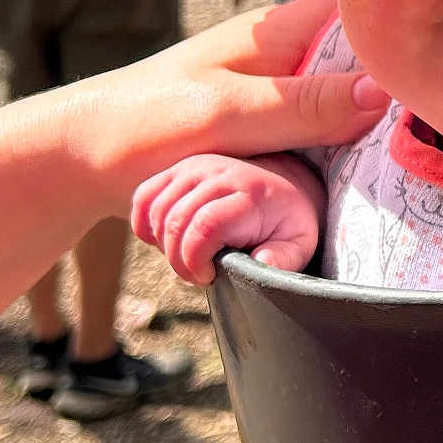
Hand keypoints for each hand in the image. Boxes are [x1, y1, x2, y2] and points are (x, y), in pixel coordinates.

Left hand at [83, 0, 388, 215]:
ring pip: (354, 84)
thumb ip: (304, 105)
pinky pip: (333, 118)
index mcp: (279, 29)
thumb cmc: (142, 125)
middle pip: (367, 44)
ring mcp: (283, 86)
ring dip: (385, 104)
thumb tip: (385, 92)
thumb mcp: (229, 115)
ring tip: (438, 120)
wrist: (76, 163)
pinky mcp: (277, 122)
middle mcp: (289, 51)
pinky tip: (385, 153)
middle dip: (408, 60)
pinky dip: (358, 133)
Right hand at [132, 153, 322, 284]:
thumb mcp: (299, 243)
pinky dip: (145, 224)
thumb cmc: (288, 220)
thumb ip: (283, 258)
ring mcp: (195, 166)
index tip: (207, 276)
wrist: (285, 182)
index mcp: (250, 194)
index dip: (195, 259)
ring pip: (157, 211)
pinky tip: (165, 240)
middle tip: (197, 274)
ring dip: (163, 245)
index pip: (206, 226)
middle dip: (178, 260)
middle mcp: (220, 174)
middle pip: (176, 221)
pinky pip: (144, 197)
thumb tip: (262, 264)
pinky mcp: (178, 168)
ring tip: (187, 258)